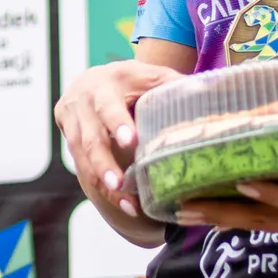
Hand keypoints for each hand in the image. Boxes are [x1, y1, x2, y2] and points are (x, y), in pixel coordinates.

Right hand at [54, 59, 181, 221]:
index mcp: (106, 84)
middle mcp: (83, 102)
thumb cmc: (130, 81)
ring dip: (103, 181)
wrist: (90, 81)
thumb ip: (174, 85)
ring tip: (126, 203)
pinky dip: (102, 187)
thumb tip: (209, 94)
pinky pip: (82, 166)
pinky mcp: (67, 138)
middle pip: (90, 137)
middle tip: (120, 184)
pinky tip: (122, 202)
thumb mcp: (150, 75)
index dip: (118, 123)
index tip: (131, 141)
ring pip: (82, 156)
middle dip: (104, 163)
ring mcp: (72, 121)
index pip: (109, 105)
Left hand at [175, 171, 277, 277]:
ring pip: (258, 221)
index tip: (245, 184)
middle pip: (263, 218)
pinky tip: (214, 208)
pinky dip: (238, 214)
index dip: (275, 195)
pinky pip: (267, 219)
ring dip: (220, 215)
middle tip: (183, 208)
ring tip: (182, 209)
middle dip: (223, 212)